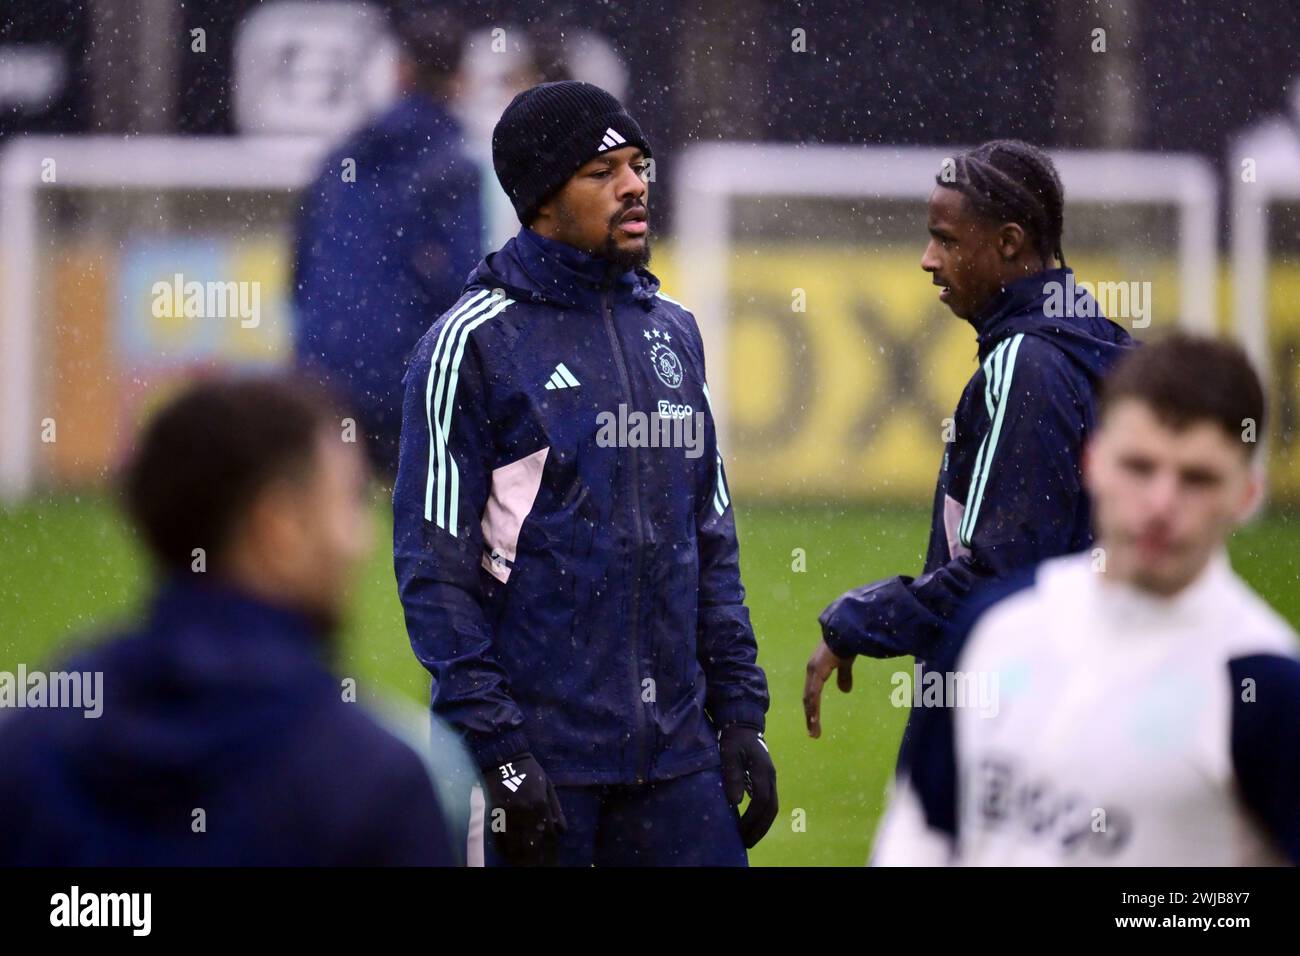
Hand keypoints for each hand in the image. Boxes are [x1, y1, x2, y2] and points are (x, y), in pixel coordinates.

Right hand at [483, 753, 566, 865]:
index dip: (551, 852)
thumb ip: (556, 808)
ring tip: (524, 866)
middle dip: (536, 860)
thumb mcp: (547, 785)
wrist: (503, 758)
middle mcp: (525, 811)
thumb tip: (562, 830)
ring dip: (520, 859)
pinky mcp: (494, 814)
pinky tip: (509, 857)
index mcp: (540, 803)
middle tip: (539, 868)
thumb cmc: (529, 771)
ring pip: (514, 844)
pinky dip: (504, 850)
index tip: (552, 863)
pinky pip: (499, 837)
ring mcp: (508, 814)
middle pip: (532, 844)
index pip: (548, 835)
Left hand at [719, 724, 777, 847]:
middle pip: (771, 808)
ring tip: (749, 839)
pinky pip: (769, 802)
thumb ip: (732, 775)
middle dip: (760, 828)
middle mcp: (770, 776)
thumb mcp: (728, 753)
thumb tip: (735, 801)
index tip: (739, 831)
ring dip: (762, 825)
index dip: (751, 818)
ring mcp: (771, 778)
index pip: (761, 800)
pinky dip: (762, 817)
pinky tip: (751, 825)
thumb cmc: (733, 739)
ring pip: (772, 806)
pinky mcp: (767, 779)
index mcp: (762, 770)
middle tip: (746, 843)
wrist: (743, 725)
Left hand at [804, 639, 853, 738]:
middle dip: (810, 716)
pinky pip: (814, 693)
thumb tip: (844, 691)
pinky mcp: (817, 671)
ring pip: (809, 698)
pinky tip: (814, 719)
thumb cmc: (845, 644)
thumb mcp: (845, 664)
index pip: (812, 693)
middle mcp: (812, 672)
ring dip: (811, 716)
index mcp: (817, 670)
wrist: (846, 631)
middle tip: (812, 734)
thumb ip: (844, 676)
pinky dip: (813, 707)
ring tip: (813, 732)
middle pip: (808, 699)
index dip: (812, 708)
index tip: (813, 723)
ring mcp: (813, 671)